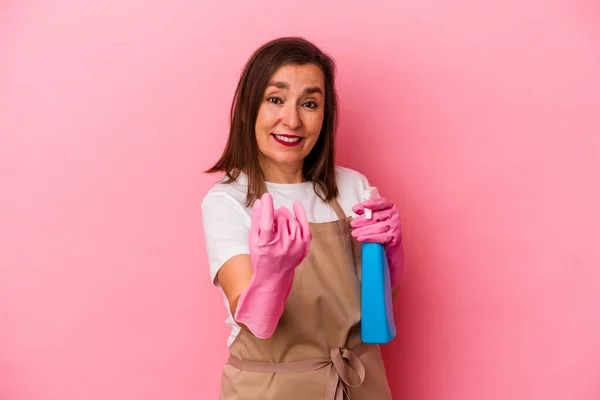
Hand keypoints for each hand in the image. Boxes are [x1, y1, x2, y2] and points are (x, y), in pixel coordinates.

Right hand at [234, 193, 310, 338]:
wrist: (274, 276)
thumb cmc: (261, 256)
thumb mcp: (253, 240)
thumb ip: (256, 220)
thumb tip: (260, 202)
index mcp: (267, 244)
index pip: (268, 221)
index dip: (268, 207)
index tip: (266, 196)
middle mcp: (283, 246)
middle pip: (280, 218)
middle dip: (275, 213)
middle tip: (271, 216)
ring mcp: (295, 246)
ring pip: (292, 220)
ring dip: (285, 214)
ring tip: (279, 217)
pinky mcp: (304, 246)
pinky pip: (304, 225)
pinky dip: (300, 214)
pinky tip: (295, 205)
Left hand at [351, 198, 401, 244]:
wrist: (390, 242)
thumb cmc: (381, 227)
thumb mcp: (373, 217)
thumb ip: (365, 212)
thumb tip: (356, 209)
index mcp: (389, 207)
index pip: (382, 203)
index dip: (373, 203)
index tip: (364, 204)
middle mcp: (394, 215)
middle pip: (377, 216)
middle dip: (363, 220)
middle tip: (353, 223)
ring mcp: (395, 226)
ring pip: (378, 227)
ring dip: (364, 230)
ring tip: (355, 233)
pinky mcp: (395, 237)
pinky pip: (381, 237)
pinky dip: (370, 238)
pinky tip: (361, 238)